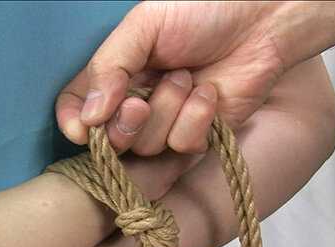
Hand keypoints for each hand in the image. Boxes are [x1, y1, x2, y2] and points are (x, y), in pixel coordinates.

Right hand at [56, 2, 286, 155]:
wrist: (260, 18)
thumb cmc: (202, 12)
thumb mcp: (144, 26)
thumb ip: (108, 67)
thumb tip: (88, 118)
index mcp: (115, 73)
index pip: (76, 108)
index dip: (74, 124)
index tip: (83, 128)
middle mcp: (136, 102)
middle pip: (110, 140)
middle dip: (123, 127)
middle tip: (138, 104)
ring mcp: (168, 122)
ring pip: (147, 146)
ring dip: (168, 109)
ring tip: (188, 76)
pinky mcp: (199, 136)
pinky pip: (182, 146)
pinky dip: (196, 118)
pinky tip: (209, 93)